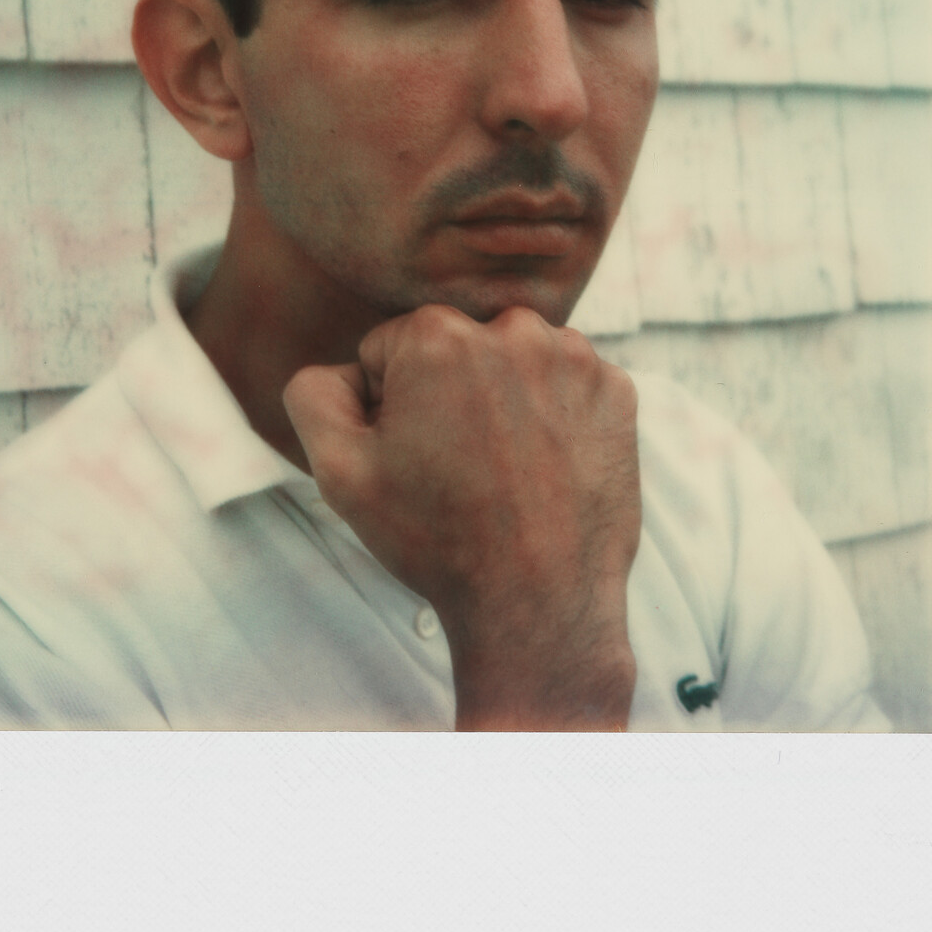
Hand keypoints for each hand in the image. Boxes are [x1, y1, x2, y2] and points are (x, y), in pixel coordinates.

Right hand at [283, 304, 639, 729]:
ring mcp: (575, 359)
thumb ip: (313, 394)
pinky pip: (565, 387)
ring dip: (502, 401)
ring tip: (502, 471)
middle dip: (446, 395)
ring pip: (511, 363)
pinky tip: (544, 468)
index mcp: (438, 336)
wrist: (538, 602)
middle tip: (456, 469)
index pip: (389, 351)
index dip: (389, 408)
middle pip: (453, 350)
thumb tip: (341, 370)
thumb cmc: (437, 539)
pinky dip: (553, 417)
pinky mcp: (617, 393)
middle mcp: (513, 329)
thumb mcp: (339, 471)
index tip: (414, 456)